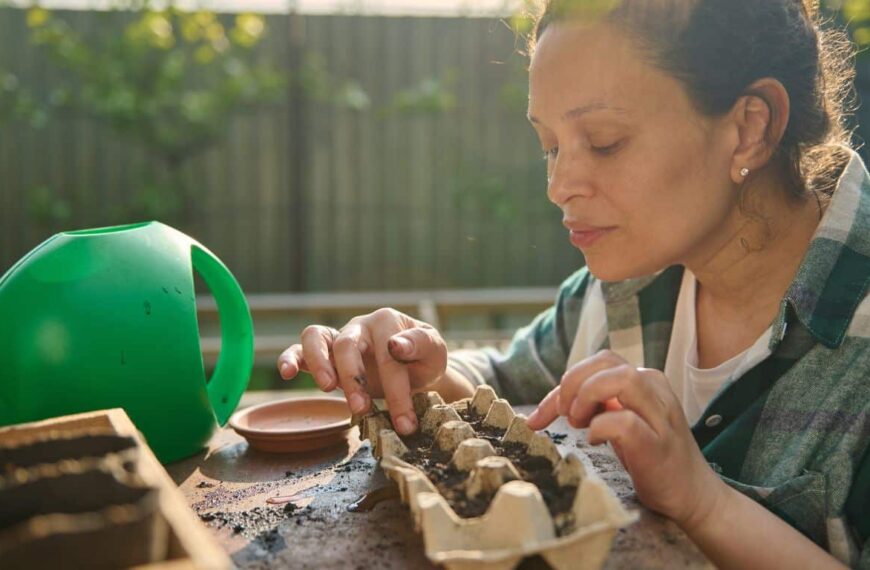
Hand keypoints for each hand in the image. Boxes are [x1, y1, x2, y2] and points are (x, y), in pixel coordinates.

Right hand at [277, 308, 447, 434]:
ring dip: (320, 364)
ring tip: (328, 389)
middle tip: (362, 409)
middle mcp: (360, 326)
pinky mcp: (324, 355)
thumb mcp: (435, 351)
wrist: (414, 367)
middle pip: (348, 344)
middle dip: (354, 379)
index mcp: (387, 321)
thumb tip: (396, 345)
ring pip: (316, 338)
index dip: (397, 391)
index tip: (405, 423)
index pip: (388, 354)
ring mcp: (339, 338)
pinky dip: (289, 358)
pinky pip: (299, 349)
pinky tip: (287, 373)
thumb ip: (421, 344)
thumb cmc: (423, 359)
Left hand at [526, 350, 723, 527]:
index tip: (541, 416)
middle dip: (574, 382)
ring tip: (579, 423)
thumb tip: (550, 404)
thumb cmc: (651, 456)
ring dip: (588, 396)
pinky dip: (600, 427)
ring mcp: (659, 416)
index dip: (564, 382)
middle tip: (565, 415)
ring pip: (622, 379)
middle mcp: (655, 390)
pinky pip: (625, 421)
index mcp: (645, 381)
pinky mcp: (658, 444)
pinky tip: (595, 440)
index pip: (598, 363)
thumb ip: (596, 403)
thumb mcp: (621, 420)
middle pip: (607, 360)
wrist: (693, 494)